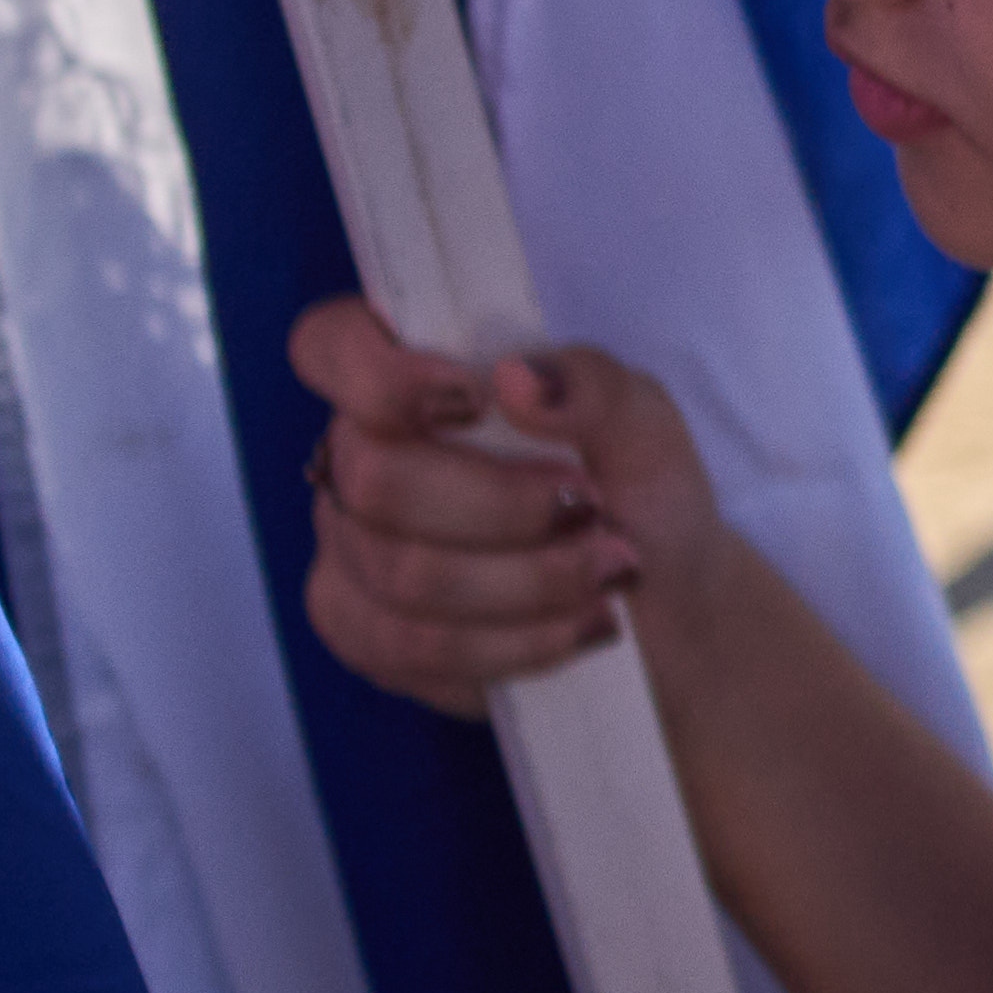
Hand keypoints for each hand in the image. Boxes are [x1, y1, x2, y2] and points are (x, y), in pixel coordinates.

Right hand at [292, 304, 714, 714]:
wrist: (661, 608)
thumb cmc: (636, 495)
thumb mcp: (643, 424)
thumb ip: (590, 386)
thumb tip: (515, 379)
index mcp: (413, 379)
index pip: (331, 345)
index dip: (379, 372)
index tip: (474, 399)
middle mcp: (359, 458)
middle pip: (377, 479)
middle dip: (503, 506)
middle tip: (590, 510)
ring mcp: (350, 551)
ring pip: (402, 574)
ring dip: (525, 581)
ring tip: (606, 574)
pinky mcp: (364, 636)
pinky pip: (410, 647)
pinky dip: (510, 642)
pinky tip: (571, 628)